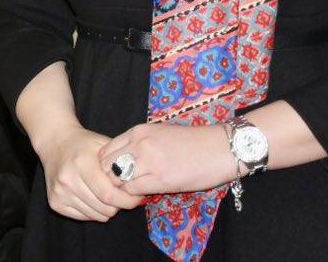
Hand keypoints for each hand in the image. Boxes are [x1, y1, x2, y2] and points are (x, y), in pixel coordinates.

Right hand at [39, 126, 141, 221]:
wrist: (55, 142)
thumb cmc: (84, 144)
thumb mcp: (104, 145)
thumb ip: (121, 163)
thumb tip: (138, 185)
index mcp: (81, 163)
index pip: (108, 194)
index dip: (127, 200)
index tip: (137, 197)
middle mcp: (67, 179)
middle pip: (104, 208)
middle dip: (119, 205)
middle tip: (121, 195)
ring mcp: (59, 192)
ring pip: (96, 216)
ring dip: (106, 209)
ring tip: (105, 193)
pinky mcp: (55, 202)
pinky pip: (84, 217)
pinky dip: (93, 211)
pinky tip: (92, 196)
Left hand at [100, 123, 236, 197]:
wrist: (220, 148)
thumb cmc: (193, 142)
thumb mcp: (159, 133)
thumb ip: (139, 143)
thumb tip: (123, 160)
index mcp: (138, 131)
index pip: (106, 150)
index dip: (108, 164)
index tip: (117, 173)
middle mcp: (139, 144)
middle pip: (106, 165)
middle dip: (111, 177)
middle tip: (123, 185)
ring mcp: (149, 161)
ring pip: (117, 180)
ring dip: (123, 188)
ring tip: (135, 190)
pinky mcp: (160, 179)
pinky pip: (133, 191)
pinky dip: (135, 195)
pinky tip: (146, 194)